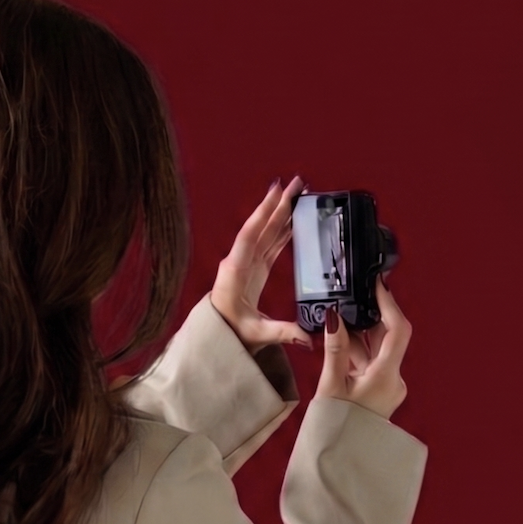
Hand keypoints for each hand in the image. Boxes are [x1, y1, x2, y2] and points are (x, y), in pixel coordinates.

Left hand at [210, 176, 315, 354]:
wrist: (215, 339)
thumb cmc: (228, 335)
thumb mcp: (255, 334)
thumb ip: (283, 333)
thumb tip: (307, 336)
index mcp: (236, 271)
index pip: (251, 236)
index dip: (264, 213)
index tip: (277, 192)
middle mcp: (240, 262)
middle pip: (261, 227)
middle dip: (278, 204)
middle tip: (296, 184)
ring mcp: (248, 264)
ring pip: (267, 232)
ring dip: (281, 213)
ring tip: (298, 193)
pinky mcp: (254, 269)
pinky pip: (270, 243)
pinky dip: (282, 229)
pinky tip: (293, 219)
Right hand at [315, 275, 410, 420]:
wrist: (341, 463)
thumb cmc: (337, 430)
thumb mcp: (331, 385)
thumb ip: (334, 348)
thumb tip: (334, 317)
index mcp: (387, 377)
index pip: (398, 329)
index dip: (389, 303)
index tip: (377, 285)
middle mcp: (394, 381)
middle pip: (386, 338)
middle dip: (364, 320)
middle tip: (344, 305)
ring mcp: (388, 388)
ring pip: (376, 351)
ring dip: (356, 338)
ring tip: (332, 331)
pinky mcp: (379, 393)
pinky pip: (370, 364)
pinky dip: (355, 354)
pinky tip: (337, 349)